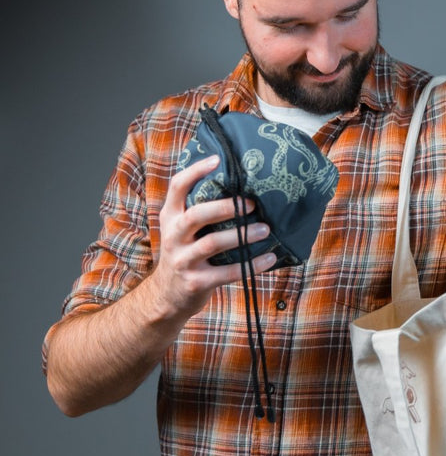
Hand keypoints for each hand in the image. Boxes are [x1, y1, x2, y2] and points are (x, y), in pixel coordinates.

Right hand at [149, 155, 276, 319]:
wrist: (166, 296)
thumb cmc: (185, 251)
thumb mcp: (181, 228)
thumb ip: (200, 207)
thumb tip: (241, 182)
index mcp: (170, 216)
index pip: (177, 187)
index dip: (195, 171)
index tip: (217, 159)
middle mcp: (173, 236)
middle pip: (196, 215)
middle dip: (225, 207)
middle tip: (251, 203)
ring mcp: (183, 260)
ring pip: (212, 243)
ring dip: (242, 235)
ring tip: (265, 229)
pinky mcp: (196, 283)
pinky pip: (227, 272)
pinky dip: (250, 265)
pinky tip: (269, 257)